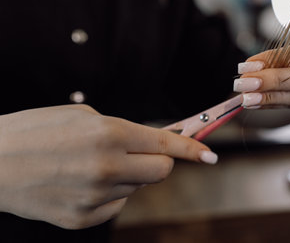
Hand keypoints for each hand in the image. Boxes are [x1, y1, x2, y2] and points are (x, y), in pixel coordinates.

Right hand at [0, 105, 216, 228]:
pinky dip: (109, 193)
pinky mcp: (82, 219)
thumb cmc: (34, 131)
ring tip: (93, 164)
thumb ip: (123, 131)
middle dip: (158, 161)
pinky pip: (115, 205)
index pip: (165, 144)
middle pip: (160, 171)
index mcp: (109, 135)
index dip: (191, 149)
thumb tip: (152, 144)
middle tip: (140, 151)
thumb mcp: (82, 117)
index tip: (209, 154)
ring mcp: (95, 198)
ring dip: (128, 175)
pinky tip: (82, 183)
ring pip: (136, 187)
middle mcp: (107, 168)